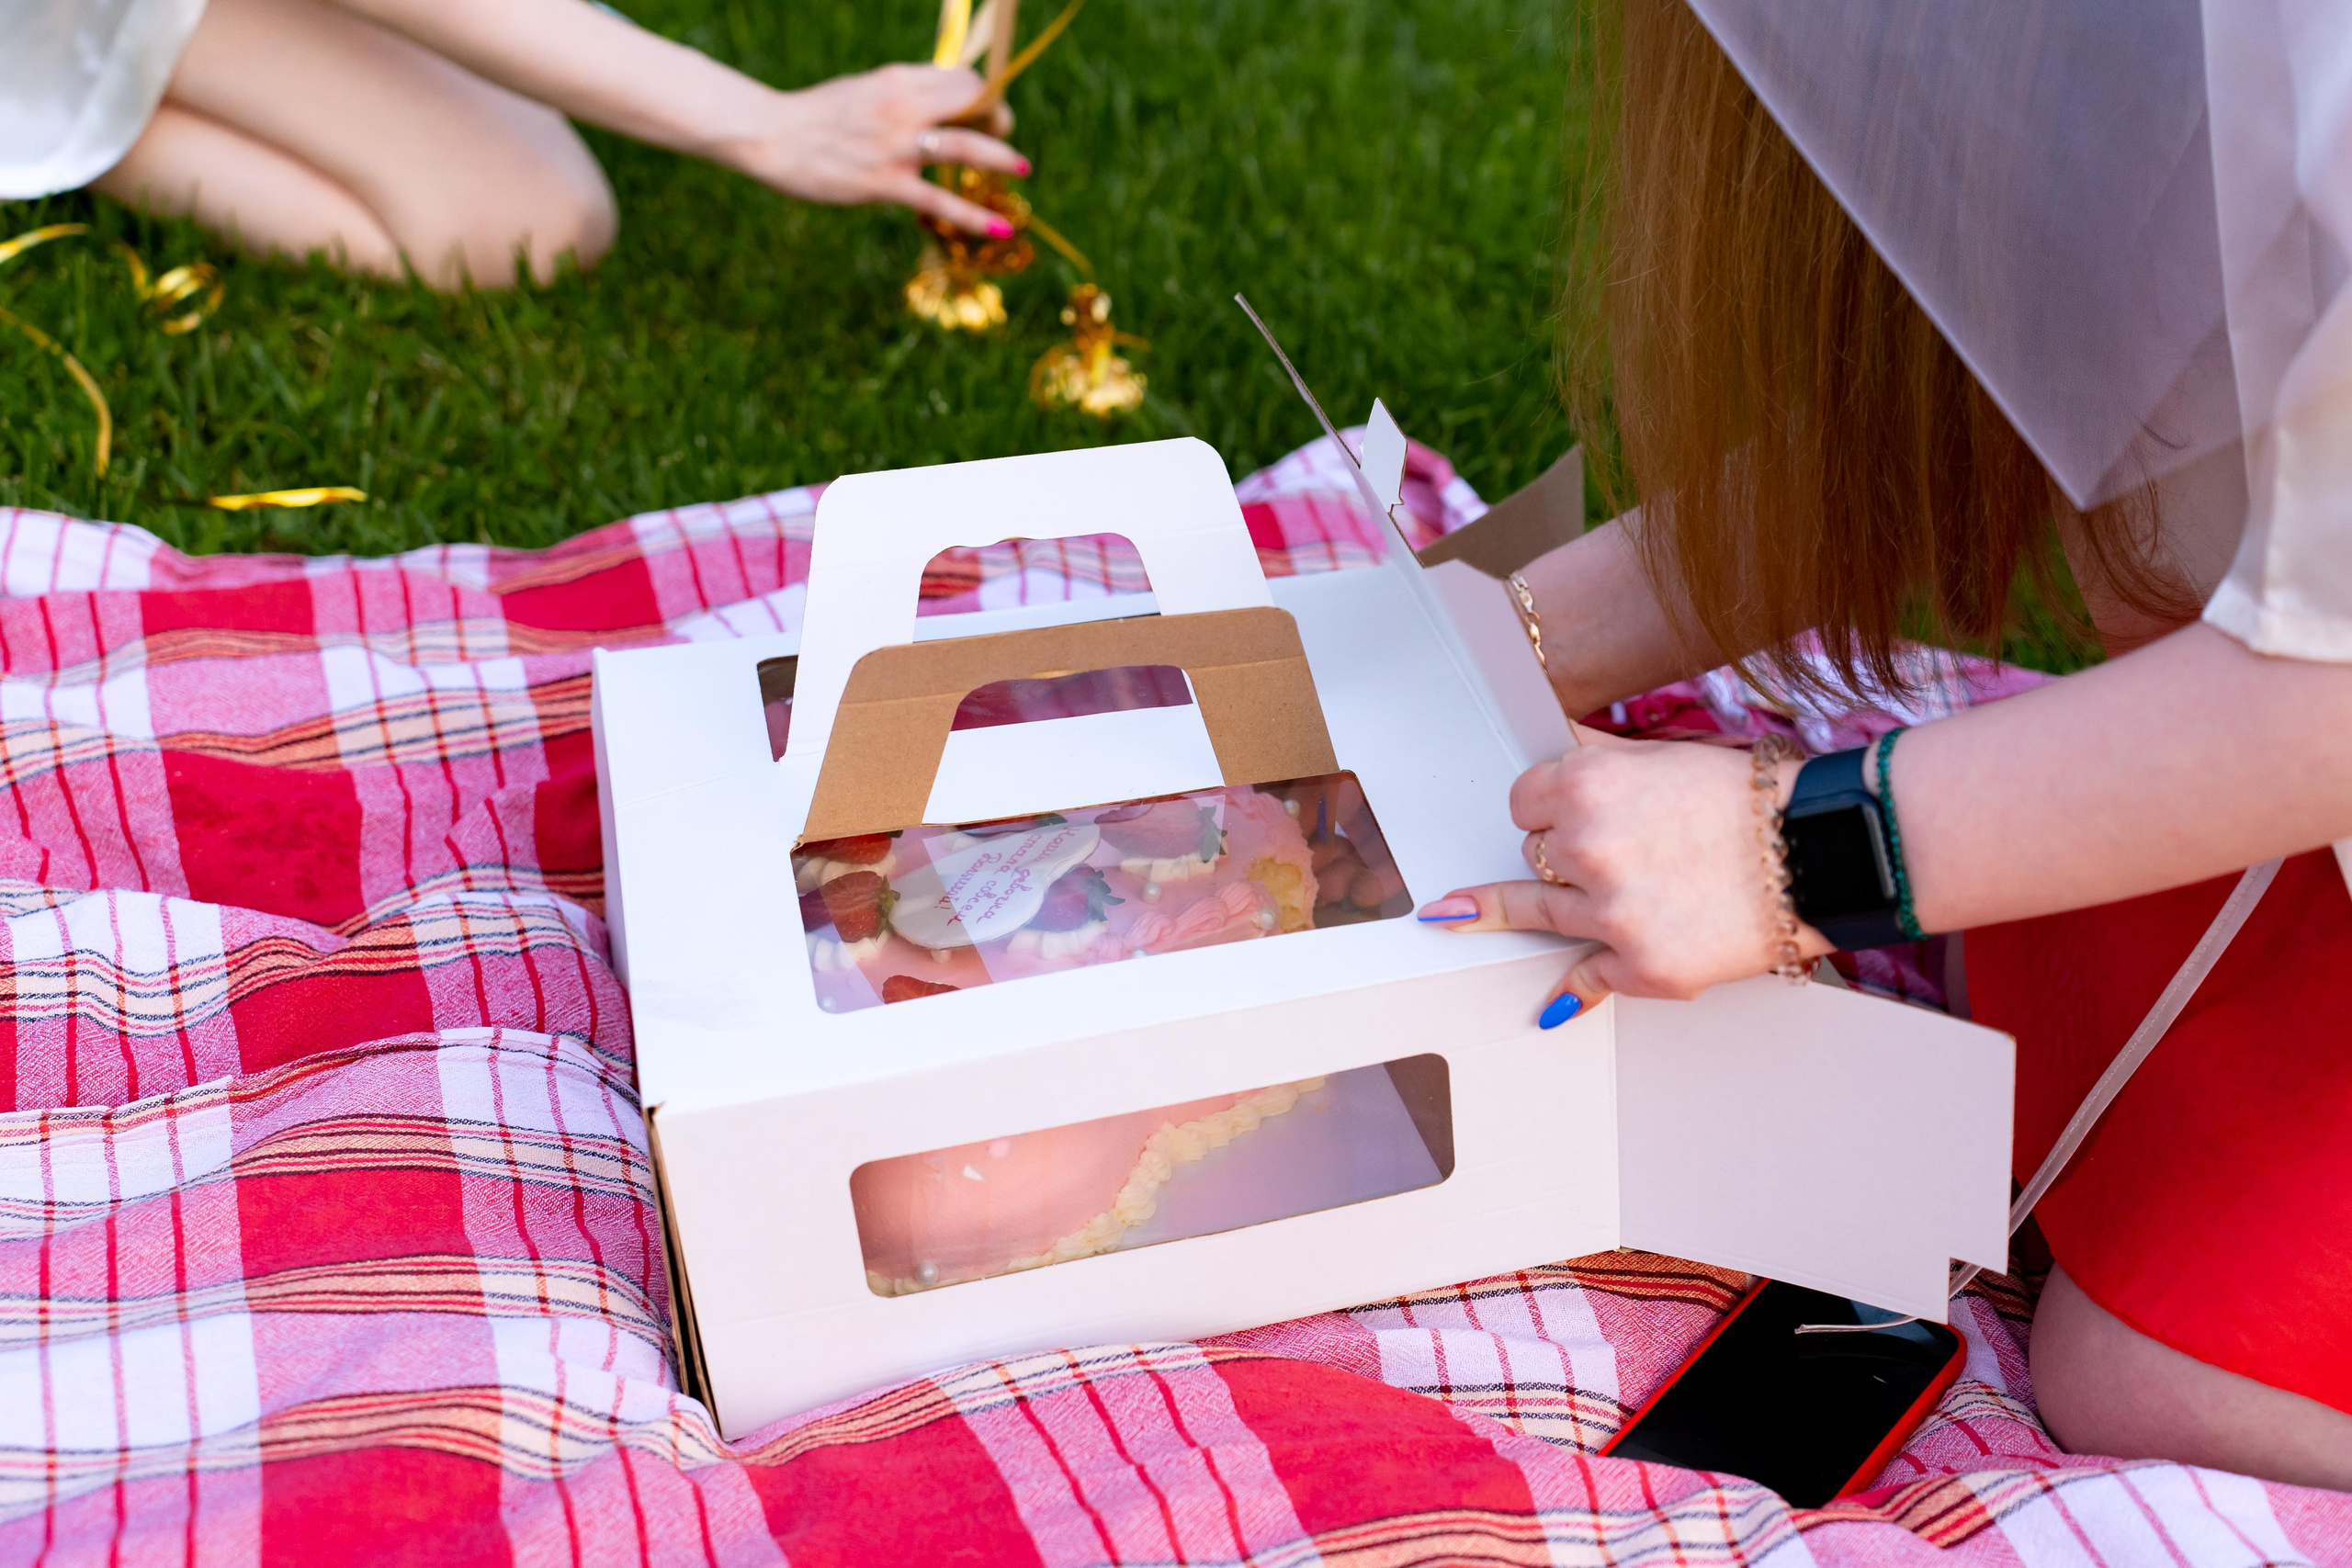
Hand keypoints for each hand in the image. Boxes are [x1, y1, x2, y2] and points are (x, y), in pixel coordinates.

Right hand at [724, 64, 1026, 234]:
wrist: (771, 135)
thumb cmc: (818, 116)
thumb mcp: (864, 91)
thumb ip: (902, 96)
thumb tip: (940, 105)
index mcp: (897, 80)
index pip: (961, 79)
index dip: (983, 95)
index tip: (986, 113)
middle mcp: (901, 107)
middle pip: (973, 103)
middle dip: (999, 119)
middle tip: (1007, 138)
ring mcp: (895, 146)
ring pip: (966, 145)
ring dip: (1002, 156)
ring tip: (1023, 168)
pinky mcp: (884, 184)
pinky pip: (940, 200)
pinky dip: (975, 217)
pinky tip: (1001, 229)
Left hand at [1416, 726, 1830, 1024]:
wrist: (1817, 854)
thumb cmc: (1749, 801)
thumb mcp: (1663, 758)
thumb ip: (1597, 761)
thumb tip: (1553, 758)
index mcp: (1586, 788)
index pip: (1522, 802)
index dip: (1543, 808)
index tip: (1559, 814)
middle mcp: (1588, 849)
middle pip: (1532, 854)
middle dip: (1560, 853)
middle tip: (1614, 850)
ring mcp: (1611, 914)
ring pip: (1538, 910)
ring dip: (1515, 909)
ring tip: (1450, 916)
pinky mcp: (1642, 966)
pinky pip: (1587, 979)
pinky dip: (1572, 994)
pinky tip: (1547, 1008)